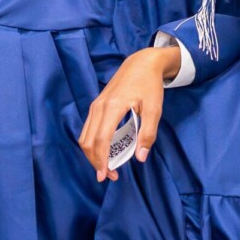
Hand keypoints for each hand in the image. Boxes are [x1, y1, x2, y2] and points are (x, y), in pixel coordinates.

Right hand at [78, 45, 181, 181]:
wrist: (141, 63)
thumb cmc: (149, 85)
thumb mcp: (154, 109)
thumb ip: (147, 134)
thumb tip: (140, 158)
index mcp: (112, 107)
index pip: (101, 139)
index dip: (102, 160)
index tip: (107, 175)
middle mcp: (99, 107)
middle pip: (88, 141)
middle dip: (95, 161)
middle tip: (110, 176)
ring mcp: (95, 106)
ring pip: (85, 136)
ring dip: (92, 155)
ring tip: (107, 167)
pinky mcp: (96, 106)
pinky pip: (88, 130)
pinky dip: (93, 144)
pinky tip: (104, 152)